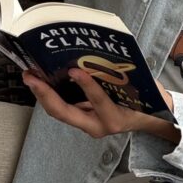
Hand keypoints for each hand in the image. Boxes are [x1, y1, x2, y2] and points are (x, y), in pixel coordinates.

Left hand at [23, 69, 179, 143]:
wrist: (152, 121)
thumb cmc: (147, 101)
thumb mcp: (140, 88)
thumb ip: (119, 77)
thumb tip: (99, 55)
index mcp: (115, 118)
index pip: (99, 101)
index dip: (86, 85)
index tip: (74, 70)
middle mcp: (98, 126)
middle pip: (65, 113)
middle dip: (45, 94)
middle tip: (31, 76)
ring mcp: (88, 126)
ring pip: (59, 112)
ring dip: (43, 94)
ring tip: (31, 76)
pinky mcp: (83, 121)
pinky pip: (63, 109)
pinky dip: (51, 96)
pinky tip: (42, 82)